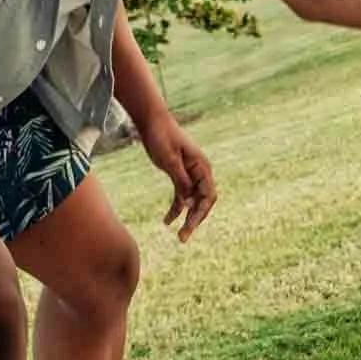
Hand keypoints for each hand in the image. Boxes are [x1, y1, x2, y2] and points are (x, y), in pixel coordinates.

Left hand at [142, 116, 217, 241]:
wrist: (152, 121)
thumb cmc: (161, 136)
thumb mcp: (169, 159)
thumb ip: (180, 180)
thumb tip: (189, 202)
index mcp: (202, 167)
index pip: (208, 196)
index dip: (201, 213)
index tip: (189, 226)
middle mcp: (200, 172)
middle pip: (203, 202)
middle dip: (195, 220)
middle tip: (183, 238)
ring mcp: (190, 174)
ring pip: (193, 202)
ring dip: (187, 218)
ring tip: (178, 235)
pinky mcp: (179, 174)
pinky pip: (182, 196)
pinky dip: (176, 209)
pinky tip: (167, 221)